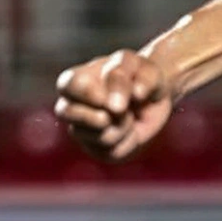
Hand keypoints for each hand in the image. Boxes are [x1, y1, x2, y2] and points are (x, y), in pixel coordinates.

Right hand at [54, 48, 172, 161]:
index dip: (90, 93)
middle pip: (66, 112)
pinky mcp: (96, 148)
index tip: (113, 99)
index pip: (68, 85)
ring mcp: (81, 129)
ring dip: (122, 126)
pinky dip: (129, 141)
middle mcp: (72, 105)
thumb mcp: (143, 68)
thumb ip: (127, 78)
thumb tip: (120, 103)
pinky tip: (130, 130)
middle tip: (122, 108)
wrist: (155, 96)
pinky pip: (111, 152)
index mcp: (76, 79)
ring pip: (96, 136)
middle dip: (101, 114)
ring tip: (129, 114)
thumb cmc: (142, 76)